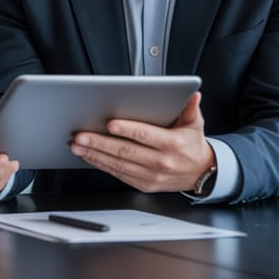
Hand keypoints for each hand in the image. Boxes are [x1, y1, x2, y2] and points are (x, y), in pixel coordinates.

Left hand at [69, 93, 216, 192]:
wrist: (201, 174)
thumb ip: (191, 109)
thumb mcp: (195, 125)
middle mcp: (161, 162)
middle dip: (100, 143)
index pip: (146, 136)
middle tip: (80, 135)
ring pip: (118, 164)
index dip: (127, 130)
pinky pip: (119, 174)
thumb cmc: (191, 145)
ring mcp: (151, 175)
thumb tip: (192, 94)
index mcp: (172, 144)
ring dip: (95, 154)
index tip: (109, 124)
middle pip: (125, 151)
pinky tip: (89, 156)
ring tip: (77, 145)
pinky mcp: (144, 184)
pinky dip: (101, 165)